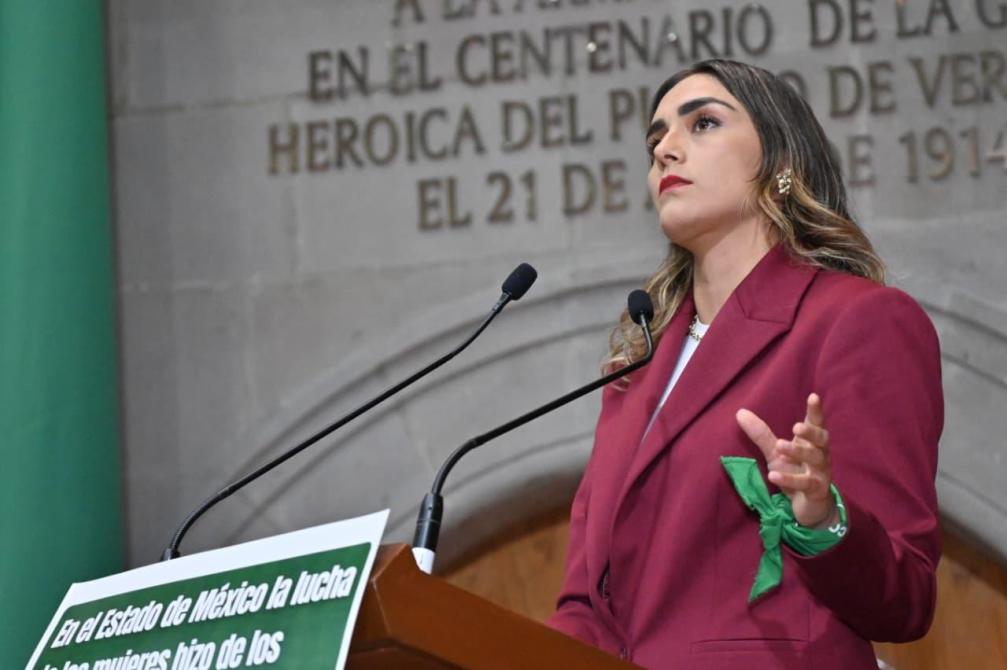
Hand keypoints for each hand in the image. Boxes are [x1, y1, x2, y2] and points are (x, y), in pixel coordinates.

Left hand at [735, 393, 837, 528]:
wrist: (809, 506)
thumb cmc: (794, 472)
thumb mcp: (775, 453)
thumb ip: (761, 434)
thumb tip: (740, 412)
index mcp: (811, 442)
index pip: (816, 424)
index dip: (816, 411)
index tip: (813, 396)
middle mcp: (820, 454)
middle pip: (822, 439)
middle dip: (811, 432)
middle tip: (796, 427)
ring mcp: (821, 473)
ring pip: (815, 459)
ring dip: (798, 452)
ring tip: (780, 445)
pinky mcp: (817, 491)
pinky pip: (805, 484)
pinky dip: (789, 480)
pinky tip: (773, 475)